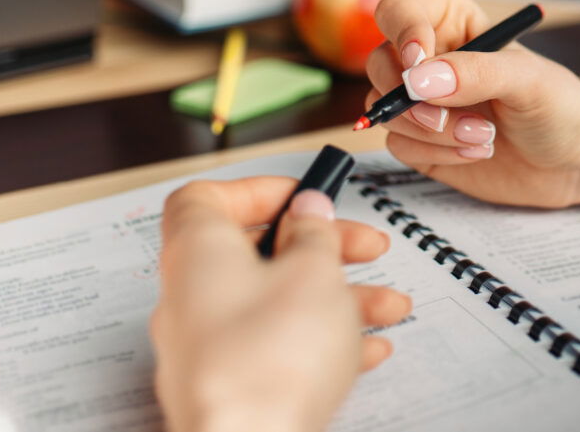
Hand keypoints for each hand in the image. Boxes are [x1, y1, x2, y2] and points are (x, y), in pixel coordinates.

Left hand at [152, 178, 411, 431]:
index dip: (258, 190)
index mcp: (197, 252)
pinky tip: (366, 349)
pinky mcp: (228, 389)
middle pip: (256, 253)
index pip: (206, 199)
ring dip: (337, 299)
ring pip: (276, 305)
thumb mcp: (314, 273)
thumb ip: (314, 234)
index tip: (303, 197)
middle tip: (361, 246)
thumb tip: (309, 213)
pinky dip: (321, 342)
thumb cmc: (269, 362)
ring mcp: (207, 349)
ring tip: (388, 307)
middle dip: (321, 248)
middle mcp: (191, 298)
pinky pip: (276, 350)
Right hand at [365, 0, 579, 207]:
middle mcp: (430, 59)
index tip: (419, 60)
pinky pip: (398, 144)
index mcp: (454, 23)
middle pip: (380, 64)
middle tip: (445, 118)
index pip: (400, 12)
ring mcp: (423, 102)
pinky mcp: (422, 142)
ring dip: (430, 130)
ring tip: (484, 136)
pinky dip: (434, 152)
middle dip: (410, 97)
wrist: (577, 160)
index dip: (402, 33)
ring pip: (385, 108)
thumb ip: (475, 72)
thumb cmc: (560, 105)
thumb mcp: (527, 80)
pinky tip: (477, 152)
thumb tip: (418, 79)